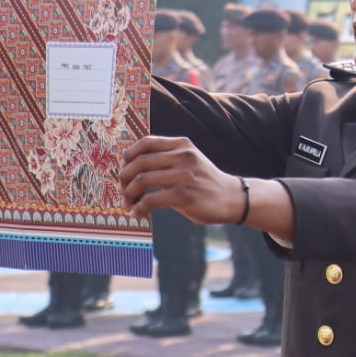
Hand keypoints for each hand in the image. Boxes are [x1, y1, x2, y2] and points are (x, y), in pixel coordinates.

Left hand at [119, 135, 241, 224]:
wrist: (232, 198)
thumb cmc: (204, 182)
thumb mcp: (189, 162)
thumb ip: (166, 160)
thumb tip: (131, 167)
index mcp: (182, 145)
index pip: (145, 143)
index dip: (128, 156)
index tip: (125, 170)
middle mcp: (183, 156)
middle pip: (139, 162)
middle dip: (124, 178)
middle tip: (123, 191)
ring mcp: (185, 175)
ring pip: (142, 180)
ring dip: (128, 194)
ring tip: (127, 203)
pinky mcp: (185, 195)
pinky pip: (151, 200)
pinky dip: (139, 208)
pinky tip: (138, 213)